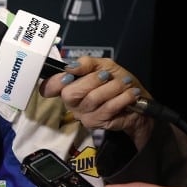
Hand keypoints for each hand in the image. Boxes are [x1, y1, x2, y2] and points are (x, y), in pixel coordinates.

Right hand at [38, 56, 153, 145]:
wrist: (137, 100)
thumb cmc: (117, 81)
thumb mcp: (104, 65)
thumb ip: (87, 63)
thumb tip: (70, 67)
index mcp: (69, 86)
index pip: (49, 88)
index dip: (53, 83)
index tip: (67, 77)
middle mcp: (72, 103)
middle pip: (70, 93)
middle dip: (91, 80)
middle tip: (107, 76)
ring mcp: (83, 115)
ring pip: (92, 99)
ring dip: (113, 88)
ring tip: (125, 83)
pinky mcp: (96, 124)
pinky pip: (107, 108)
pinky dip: (122, 97)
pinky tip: (130, 93)